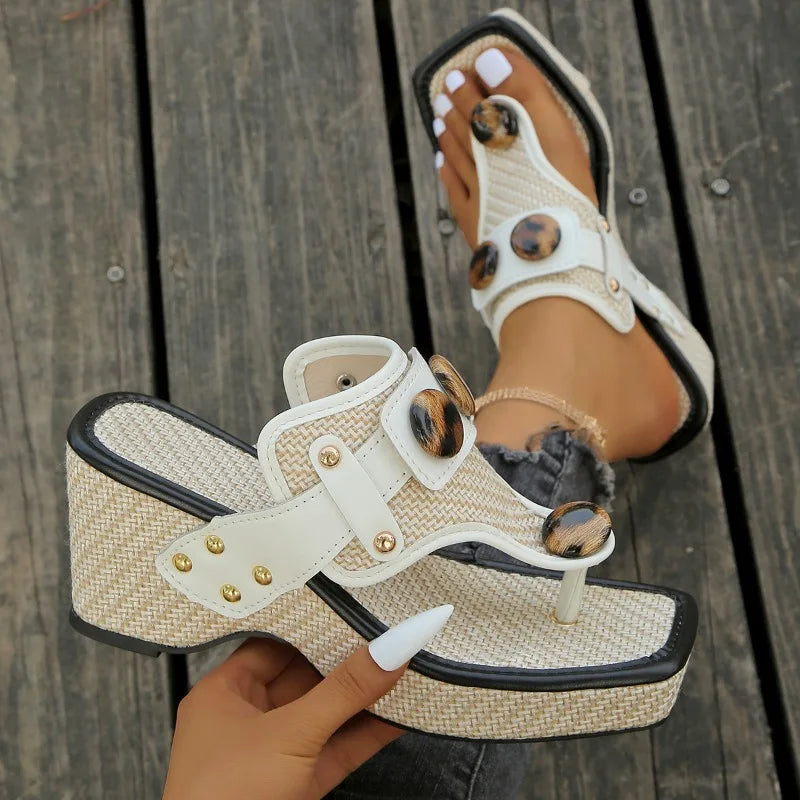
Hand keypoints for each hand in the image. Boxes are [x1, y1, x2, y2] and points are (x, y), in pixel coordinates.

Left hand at [162, 605, 452, 799]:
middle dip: (345, 667)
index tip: (351, 617)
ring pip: (323, 717)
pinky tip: (396, 717)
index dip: (312, 631)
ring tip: (401, 674)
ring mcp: (272, 757)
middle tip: (385, 643)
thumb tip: (389, 649)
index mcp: (223, 695)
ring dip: (361, 701)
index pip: (272, 647)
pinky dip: (364, 735)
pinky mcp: (296, 787)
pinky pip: (335, 750)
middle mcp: (245, 722)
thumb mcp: (291, 733)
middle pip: (303, 680)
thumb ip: (344, 690)